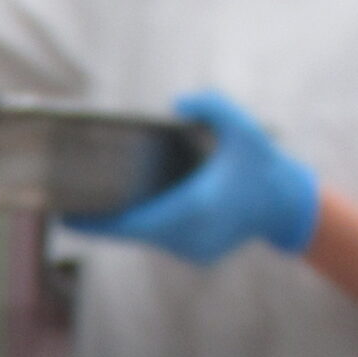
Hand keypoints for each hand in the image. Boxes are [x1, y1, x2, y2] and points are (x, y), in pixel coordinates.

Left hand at [72, 90, 319, 263]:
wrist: (288, 206)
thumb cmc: (263, 165)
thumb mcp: (244, 127)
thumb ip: (213, 106)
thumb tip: (178, 101)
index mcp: (196, 207)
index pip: (135, 222)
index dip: (100, 223)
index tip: (69, 218)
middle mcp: (190, 235)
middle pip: (133, 231)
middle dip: (104, 220)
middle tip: (71, 205)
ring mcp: (194, 250)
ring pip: (147, 237)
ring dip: (125, 222)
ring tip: (94, 204)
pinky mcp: (197, 255)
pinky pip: (161, 239)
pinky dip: (146, 225)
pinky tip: (129, 209)